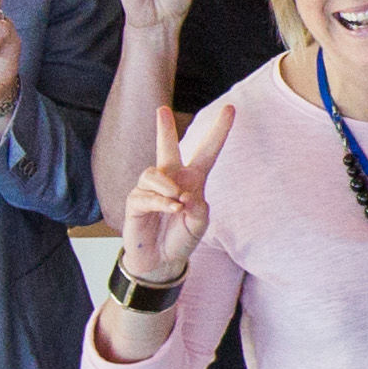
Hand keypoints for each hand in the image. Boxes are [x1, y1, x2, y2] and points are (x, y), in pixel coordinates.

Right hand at [115, 97, 235, 285]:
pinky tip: (172, 209)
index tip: (231, 109)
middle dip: (164, 128)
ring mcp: (152, 189)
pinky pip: (147, 194)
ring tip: (176, 204)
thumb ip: (197, 207)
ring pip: (155, 174)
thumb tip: (181, 194)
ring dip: (168, 188)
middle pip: (166, 147)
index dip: (219, 131)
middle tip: (162, 109)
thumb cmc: (182, 238)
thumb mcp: (200, 223)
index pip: (207, 151)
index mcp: (192, 180)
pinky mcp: (136, 201)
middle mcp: (171, 179)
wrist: (162, 260)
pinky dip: (161, 202)